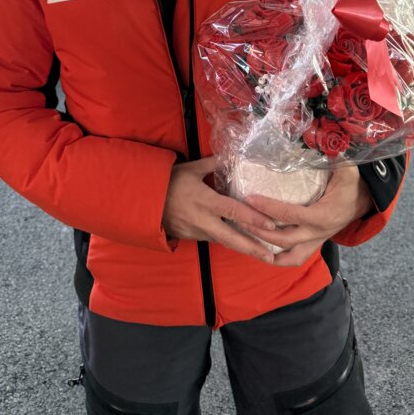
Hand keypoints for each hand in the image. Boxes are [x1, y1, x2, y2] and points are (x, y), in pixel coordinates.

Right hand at [162, 156, 277, 262]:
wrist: (142, 200)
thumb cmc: (168, 181)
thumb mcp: (191, 169)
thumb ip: (212, 164)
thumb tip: (230, 156)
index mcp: (206, 201)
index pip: (235, 211)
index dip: (254, 219)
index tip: (271, 225)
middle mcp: (203, 220)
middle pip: (232, 238)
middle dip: (252, 249)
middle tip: (271, 258)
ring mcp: (196, 231)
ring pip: (222, 241)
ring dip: (240, 247)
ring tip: (260, 253)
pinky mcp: (189, 237)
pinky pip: (211, 239)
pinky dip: (225, 241)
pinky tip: (237, 242)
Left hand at [241, 165, 371, 267]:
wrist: (364, 201)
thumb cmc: (352, 185)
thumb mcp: (347, 169)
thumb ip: (336, 156)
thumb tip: (322, 139)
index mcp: (322, 216)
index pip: (289, 215)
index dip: (268, 208)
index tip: (249, 199)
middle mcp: (317, 233)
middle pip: (282, 239)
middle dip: (258, 230)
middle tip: (239, 218)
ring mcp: (316, 241)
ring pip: (288, 256)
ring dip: (266, 250)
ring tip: (245, 239)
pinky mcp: (314, 244)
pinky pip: (295, 258)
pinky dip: (279, 259)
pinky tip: (261, 251)